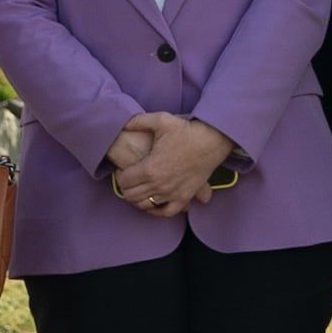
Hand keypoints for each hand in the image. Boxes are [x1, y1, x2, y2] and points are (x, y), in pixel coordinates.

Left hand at [108, 112, 227, 217]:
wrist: (211, 141)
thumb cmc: (186, 131)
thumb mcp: (160, 120)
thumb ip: (138, 121)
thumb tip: (123, 124)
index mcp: (150, 168)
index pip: (123, 181)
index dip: (120, 175)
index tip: (123, 169)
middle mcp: (159, 185)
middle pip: (131, 196)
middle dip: (126, 188)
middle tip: (129, 179)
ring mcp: (172, 193)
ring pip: (145, 205)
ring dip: (138, 198)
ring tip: (139, 188)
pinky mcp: (184, 198)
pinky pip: (165, 212)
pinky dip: (156, 210)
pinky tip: (152, 203)